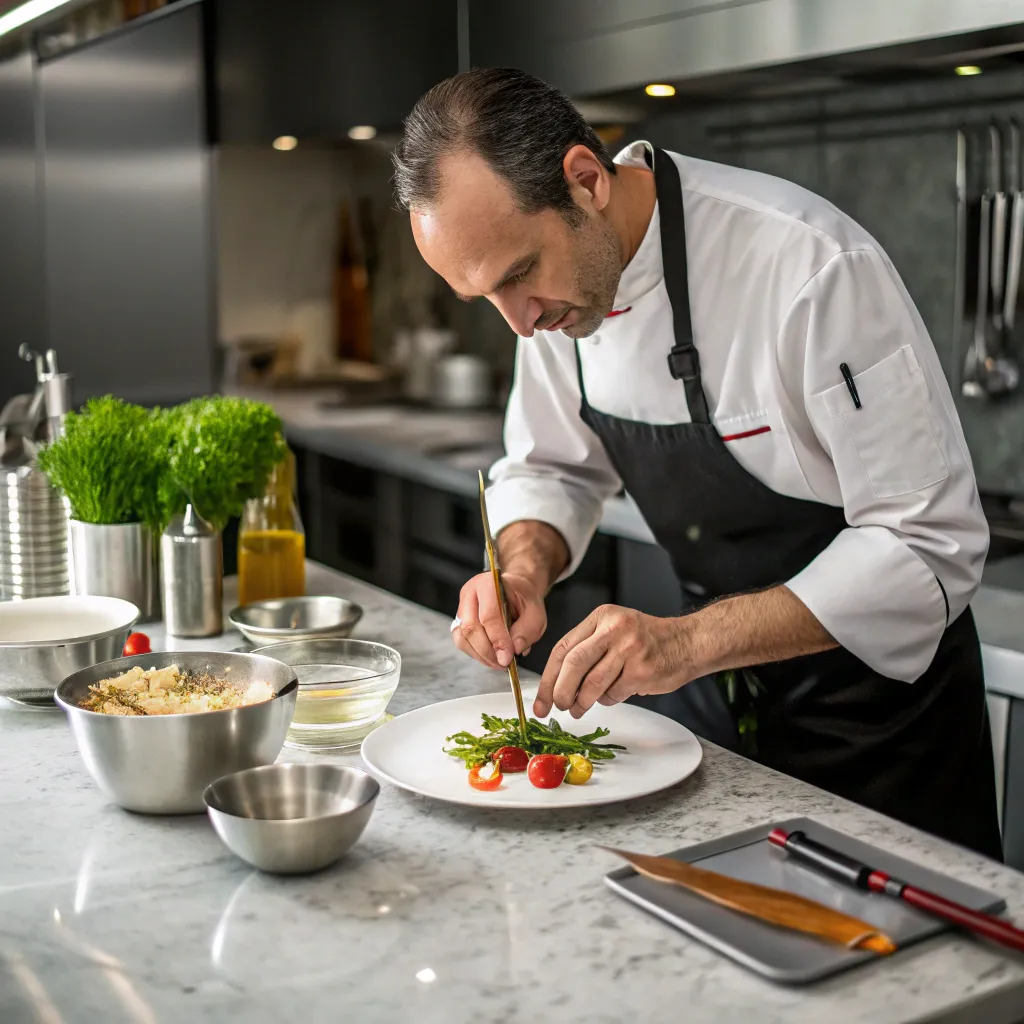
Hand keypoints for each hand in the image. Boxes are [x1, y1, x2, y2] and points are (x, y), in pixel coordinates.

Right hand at [452, 571, 546, 668]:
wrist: (516, 592)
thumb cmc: (524, 600)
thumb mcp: (536, 613)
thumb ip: (528, 630)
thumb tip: (515, 649)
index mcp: (489, 584)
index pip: (489, 615)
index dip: (498, 640)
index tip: (508, 658)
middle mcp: (470, 593)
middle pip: (470, 627)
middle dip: (488, 651)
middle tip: (504, 664)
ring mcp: (461, 607)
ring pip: (462, 637)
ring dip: (480, 655)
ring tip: (499, 663)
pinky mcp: (459, 621)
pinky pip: (462, 642)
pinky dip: (476, 654)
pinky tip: (491, 658)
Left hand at [534, 605, 696, 718]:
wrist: (688, 642)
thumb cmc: (646, 640)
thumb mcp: (614, 629)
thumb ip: (586, 649)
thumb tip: (556, 685)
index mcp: (601, 616)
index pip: (563, 648)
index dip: (548, 677)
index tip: (541, 699)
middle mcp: (614, 628)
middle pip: (573, 664)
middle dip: (560, 691)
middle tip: (557, 707)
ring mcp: (629, 649)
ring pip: (592, 683)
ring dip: (581, 702)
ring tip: (578, 709)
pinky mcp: (642, 670)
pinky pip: (614, 693)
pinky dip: (607, 700)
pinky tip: (610, 696)